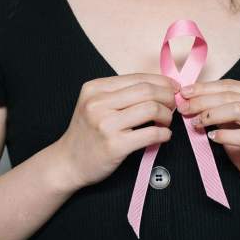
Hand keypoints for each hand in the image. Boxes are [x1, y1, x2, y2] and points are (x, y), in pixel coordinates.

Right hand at [56, 73, 180, 189]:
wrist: (67, 162)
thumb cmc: (87, 133)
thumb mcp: (95, 104)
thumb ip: (121, 94)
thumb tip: (160, 86)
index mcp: (94, 88)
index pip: (137, 78)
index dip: (161, 82)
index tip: (173, 88)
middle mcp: (98, 103)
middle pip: (147, 91)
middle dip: (167, 96)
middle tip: (172, 106)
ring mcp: (106, 124)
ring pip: (151, 109)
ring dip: (167, 115)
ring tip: (166, 121)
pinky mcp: (115, 145)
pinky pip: (150, 134)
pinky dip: (164, 134)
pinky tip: (164, 135)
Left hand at [176, 79, 239, 198]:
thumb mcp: (232, 124)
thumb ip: (218, 109)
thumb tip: (190, 97)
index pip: (231, 85)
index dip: (205, 87)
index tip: (185, 92)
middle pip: (231, 96)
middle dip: (203, 101)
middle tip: (184, 108)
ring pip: (237, 110)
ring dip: (211, 115)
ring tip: (195, 122)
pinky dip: (223, 135)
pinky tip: (211, 136)